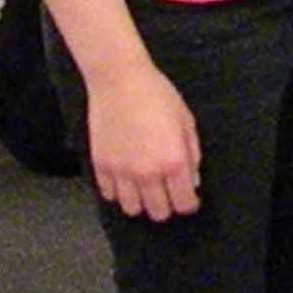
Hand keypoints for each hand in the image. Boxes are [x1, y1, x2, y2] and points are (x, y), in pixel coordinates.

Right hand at [85, 64, 201, 220]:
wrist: (119, 80)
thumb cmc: (158, 95)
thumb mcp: (186, 121)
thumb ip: (192, 154)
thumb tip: (192, 181)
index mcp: (173, 161)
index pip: (184, 204)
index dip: (190, 204)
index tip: (189, 199)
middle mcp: (147, 173)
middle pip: (158, 213)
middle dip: (167, 206)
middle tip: (168, 193)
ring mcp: (121, 172)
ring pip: (132, 209)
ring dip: (141, 202)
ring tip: (145, 187)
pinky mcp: (100, 166)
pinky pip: (109, 194)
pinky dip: (119, 192)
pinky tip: (125, 178)